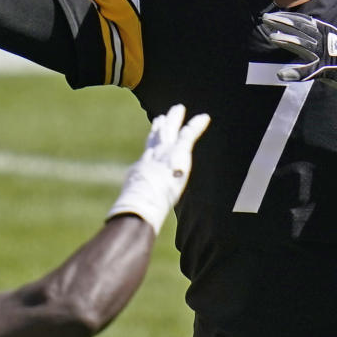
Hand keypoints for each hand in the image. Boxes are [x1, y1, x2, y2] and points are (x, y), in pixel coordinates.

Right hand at [107, 104, 210, 232]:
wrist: (140, 202)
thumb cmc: (137, 211)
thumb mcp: (138, 207)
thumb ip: (139, 210)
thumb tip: (131, 228)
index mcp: (142, 169)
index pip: (147, 152)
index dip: (150, 142)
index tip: (152, 133)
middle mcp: (151, 157)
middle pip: (156, 137)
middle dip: (160, 126)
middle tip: (162, 117)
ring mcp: (164, 153)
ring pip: (171, 131)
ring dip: (175, 119)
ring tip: (179, 108)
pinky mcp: (178, 153)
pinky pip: (189, 134)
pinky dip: (197, 125)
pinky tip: (205, 118)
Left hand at [257, 10, 336, 104]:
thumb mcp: (330, 43)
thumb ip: (315, 38)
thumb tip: (299, 33)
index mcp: (325, 33)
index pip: (303, 21)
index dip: (286, 17)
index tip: (272, 15)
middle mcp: (324, 41)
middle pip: (299, 29)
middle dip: (282, 22)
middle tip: (265, 18)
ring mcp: (325, 55)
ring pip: (303, 45)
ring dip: (287, 40)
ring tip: (272, 37)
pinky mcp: (326, 70)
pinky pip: (308, 72)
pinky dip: (295, 74)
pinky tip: (281, 74)